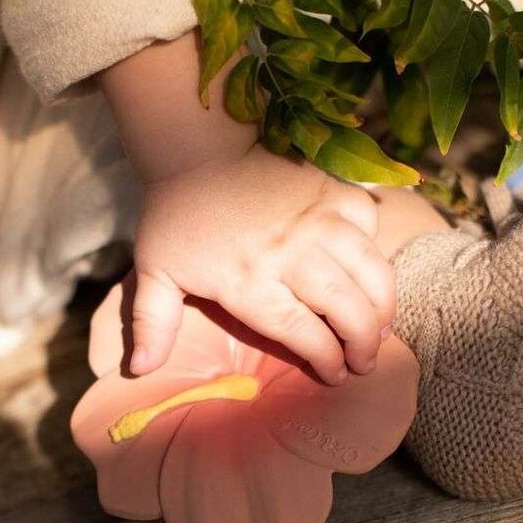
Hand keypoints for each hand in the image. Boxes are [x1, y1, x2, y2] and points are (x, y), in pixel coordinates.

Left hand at [129, 142, 395, 384]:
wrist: (196, 146)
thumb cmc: (176, 216)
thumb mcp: (154, 271)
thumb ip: (152, 323)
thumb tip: (140, 370)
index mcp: (247, 279)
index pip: (301, 331)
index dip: (326, 359)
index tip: (335, 376)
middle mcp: (289, 252)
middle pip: (345, 308)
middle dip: (364, 343)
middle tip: (366, 362)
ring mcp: (316, 217)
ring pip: (369, 270)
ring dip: (382, 306)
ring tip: (381, 329)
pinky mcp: (332, 188)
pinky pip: (369, 224)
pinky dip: (374, 249)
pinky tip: (369, 271)